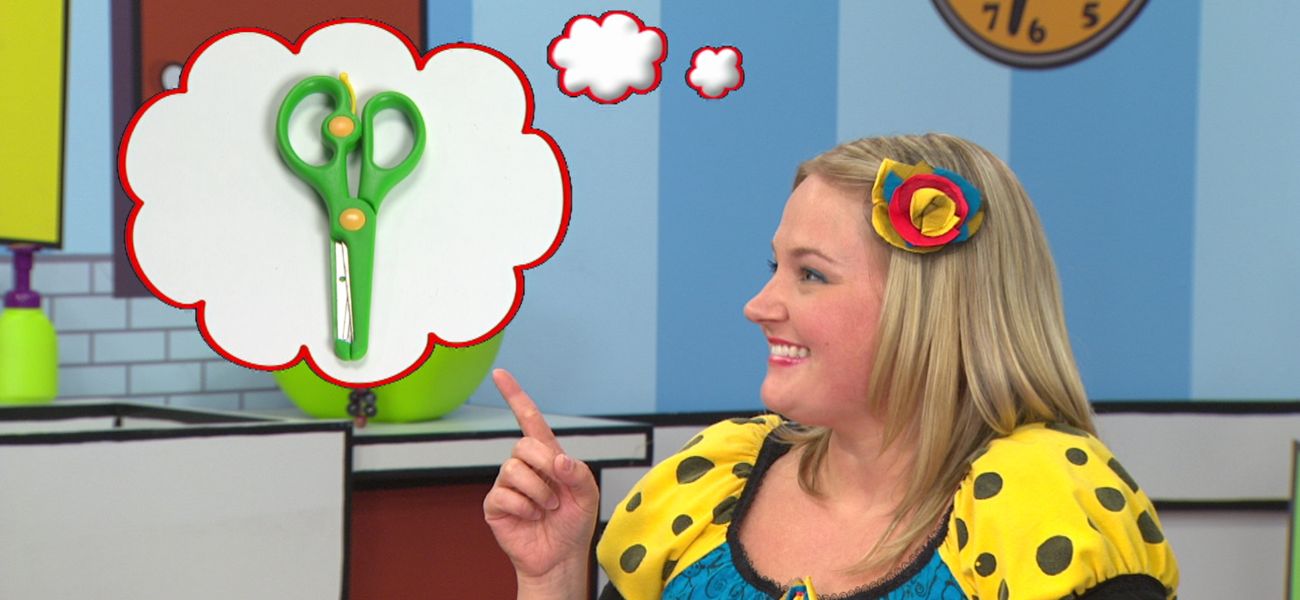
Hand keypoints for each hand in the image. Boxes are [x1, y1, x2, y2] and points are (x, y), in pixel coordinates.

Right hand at [483, 369, 599, 594]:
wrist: (560, 557)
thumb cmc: (574, 523)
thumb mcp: (588, 494)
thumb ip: (578, 472)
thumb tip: (557, 459)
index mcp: (547, 456)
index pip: (528, 419)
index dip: (515, 396)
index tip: (500, 374)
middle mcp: (524, 465)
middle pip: (523, 444)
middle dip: (544, 465)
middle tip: (557, 491)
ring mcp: (507, 484)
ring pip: (513, 468)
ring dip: (538, 492)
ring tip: (547, 509)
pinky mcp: (495, 504)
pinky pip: (504, 494)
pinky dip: (525, 508)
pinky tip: (531, 517)